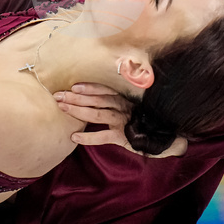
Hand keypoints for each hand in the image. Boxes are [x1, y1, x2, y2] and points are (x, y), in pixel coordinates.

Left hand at [56, 83, 187, 157]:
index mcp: (125, 98)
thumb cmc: (148, 120)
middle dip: (75, 97)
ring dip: (77, 111)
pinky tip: (74, 138)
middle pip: (96, 99)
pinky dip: (88, 138)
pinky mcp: (123, 137)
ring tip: (62, 108)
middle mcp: (123, 107)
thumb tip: (101, 95)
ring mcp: (123, 121)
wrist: (167, 138)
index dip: (88, 87)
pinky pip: (103, 137)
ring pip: (97, 114)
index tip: (72, 85)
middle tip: (57, 96)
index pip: (104, 89)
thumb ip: (120, 100)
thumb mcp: (135, 106)